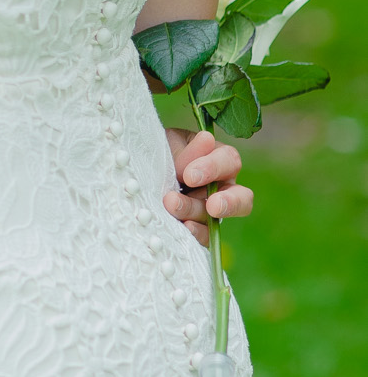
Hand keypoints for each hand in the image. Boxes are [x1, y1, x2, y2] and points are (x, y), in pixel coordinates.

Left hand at [163, 128, 251, 245]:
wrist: (134, 173)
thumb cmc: (157, 152)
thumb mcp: (168, 145)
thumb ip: (188, 151)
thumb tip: (207, 139)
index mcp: (217, 158)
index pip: (230, 161)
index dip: (213, 168)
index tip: (189, 175)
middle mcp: (220, 186)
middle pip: (242, 197)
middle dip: (228, 202)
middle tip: (212, 206)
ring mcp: (210, 210)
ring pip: (217, 218)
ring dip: (193, 211)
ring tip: (171, 204)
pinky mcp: (198, 228)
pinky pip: (206, 236)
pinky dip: (196, 233)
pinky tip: (184, 228)